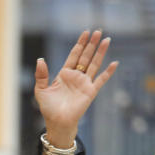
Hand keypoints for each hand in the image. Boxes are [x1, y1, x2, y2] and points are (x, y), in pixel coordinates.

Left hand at [35, 29, 117, 145]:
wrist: (57, 122)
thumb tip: (40, 59)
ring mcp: (84, 83)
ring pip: (94, 64)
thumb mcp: (41, 90)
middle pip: (86, 56)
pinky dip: (108, 72)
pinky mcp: (90, 92)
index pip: (74, 55)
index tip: (85, 33)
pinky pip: (101, 80)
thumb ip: (41, 75)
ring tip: (106, 39)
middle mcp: (76, 76)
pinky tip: (114, 63)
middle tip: (98, 31)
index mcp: (64, 74)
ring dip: (100, 52)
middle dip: (91, 44)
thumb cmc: (48, 108)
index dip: (80, 44)